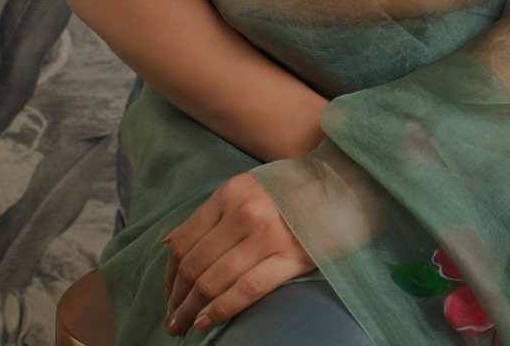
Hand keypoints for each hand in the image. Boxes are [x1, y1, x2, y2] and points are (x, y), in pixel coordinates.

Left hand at [163, 172, 315, 335]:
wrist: (342, 183)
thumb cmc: (289, 189)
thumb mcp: (245, 188)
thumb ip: (211, 214)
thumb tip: (168, 242)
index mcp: (230, 192)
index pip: (185, 240)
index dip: (169, 274)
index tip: (167, 294)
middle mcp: (245, 212)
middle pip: (195, 265)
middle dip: (177, 299)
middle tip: (171, 320)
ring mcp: (267, 235)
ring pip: (214, 281)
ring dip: (192, 310)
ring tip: (183, 326)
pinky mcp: (290, 257)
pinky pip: (246, 290)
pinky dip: (221, 310)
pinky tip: (206, 322)